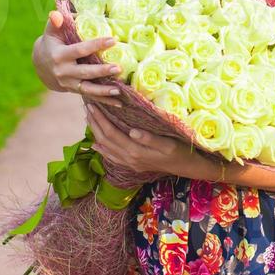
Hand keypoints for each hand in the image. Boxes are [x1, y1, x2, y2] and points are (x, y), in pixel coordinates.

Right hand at [33, 9, 123, 99]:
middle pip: (85, 72)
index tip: (113, 40)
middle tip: (118, 68)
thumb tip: (56, 14)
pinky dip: (104, 101)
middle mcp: (63, 72)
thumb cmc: (51, 43)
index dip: (96, 45)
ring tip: (119, 90)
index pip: (80, 50)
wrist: (42, 65)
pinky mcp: (74, 91)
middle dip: (102, 72)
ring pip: (87, 89)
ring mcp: (68, 84)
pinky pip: (90, 96)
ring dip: (103, 91)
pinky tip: (119, 102)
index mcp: (59, 55)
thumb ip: (55, 23)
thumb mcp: (51, 32)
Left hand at [87, 105, 212, 180]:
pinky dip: (102, 150)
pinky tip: (96, 145)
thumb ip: (150, 139)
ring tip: (89, 120)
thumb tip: (132, 131)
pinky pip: (113, 158)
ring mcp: (130, 164)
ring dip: (96, 134)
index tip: (93, 105)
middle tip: (87, 108)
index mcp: (136, 152)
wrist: (187, 168)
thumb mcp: (169, 144)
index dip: (100, 120)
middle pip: (105, 140)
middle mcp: (129, 159)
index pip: (112, 134)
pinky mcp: (133, 165)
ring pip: (106, 148)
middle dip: (95, 124)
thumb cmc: (180, 152)